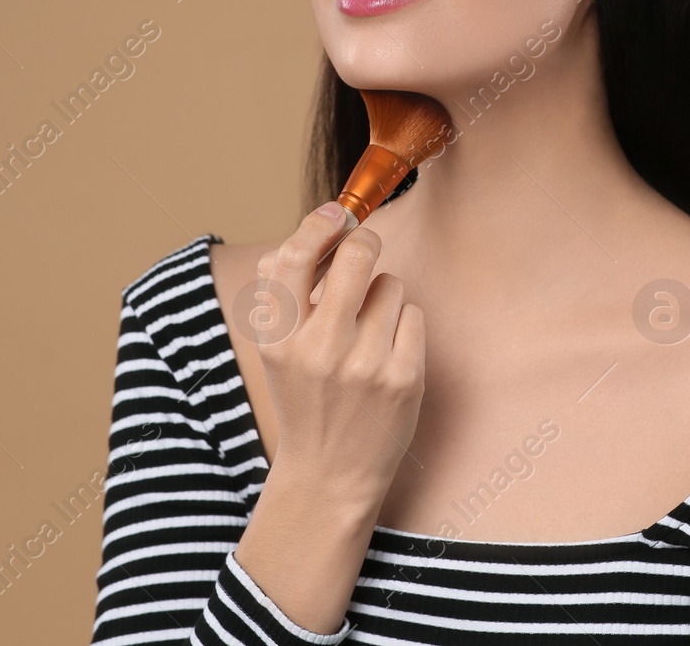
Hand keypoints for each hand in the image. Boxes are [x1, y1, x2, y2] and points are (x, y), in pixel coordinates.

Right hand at [249, 202, 425, 509]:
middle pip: (358, 255)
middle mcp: (320, 350)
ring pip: (391, 283)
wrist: (329, 474)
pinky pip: (413, 314)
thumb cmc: (305, 395)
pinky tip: (387, 353)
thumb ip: (285, 289)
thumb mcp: (276, 348)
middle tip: (364, 248)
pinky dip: (403, 325)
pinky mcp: (404, 378)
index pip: (290, 258)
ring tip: (368, 330)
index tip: (335, 215)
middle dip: (365, 242)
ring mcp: (365, 365)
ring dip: (382, 295)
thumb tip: (323, 221)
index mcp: (279, 339)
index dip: (317, 225)